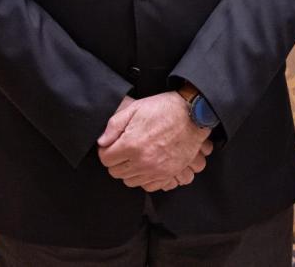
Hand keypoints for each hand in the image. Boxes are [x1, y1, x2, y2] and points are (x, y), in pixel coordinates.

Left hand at [96, 91, 212, 189]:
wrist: (193, 114)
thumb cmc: (164, 109)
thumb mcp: (135, 108)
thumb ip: (113, 126)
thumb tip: (102, 142)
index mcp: (131, 144)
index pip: (106, 159)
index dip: (106, 150)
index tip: (111, 145)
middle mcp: (142, 161)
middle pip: (116, 172)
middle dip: (116, 161)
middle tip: (122, 149)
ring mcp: (156, 170)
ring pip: (130, 181)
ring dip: (129, 170)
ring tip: (135, 156)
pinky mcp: (168, 174)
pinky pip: (148, 186)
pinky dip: (144, 178)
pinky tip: (146, 165)